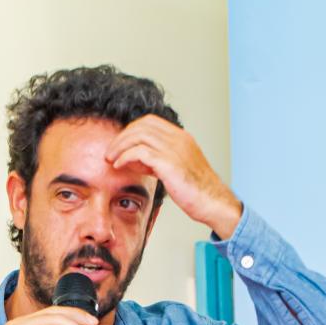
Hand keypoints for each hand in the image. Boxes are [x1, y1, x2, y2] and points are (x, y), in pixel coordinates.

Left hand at [103, 115, 243, 239]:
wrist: (214, 203)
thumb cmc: (197, 191)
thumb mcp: (177, 169)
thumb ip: (159, 160)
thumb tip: (136, 160)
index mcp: (182, 137)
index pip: (150, 121)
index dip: (132, 130)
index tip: (122, 144)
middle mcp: (178, 139)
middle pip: (141, 125)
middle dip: (122, 136)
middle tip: (111, 151)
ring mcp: (174, 150)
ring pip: (138, 135)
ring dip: (120, 146)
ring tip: (111, 158)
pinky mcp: (169, 164)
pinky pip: (139, 152)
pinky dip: (125, 157)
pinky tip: (119, 166)